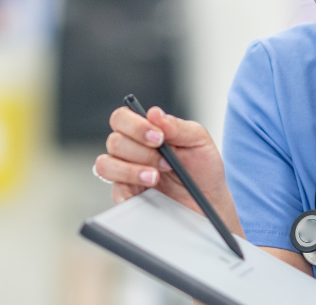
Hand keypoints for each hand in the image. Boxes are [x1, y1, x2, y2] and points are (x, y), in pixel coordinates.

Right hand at [94, 106, 242, 235]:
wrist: (209, 201)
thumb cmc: (203, 168)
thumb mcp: (198, 141)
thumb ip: (177, 126)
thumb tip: (154, 114)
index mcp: (145, 132)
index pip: (122, 118)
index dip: (135, 125)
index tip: (158, 137)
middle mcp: (131, 151)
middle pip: (114, 141)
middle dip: (142, 152)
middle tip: (166, 162)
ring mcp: (125, 175)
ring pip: (105, 165)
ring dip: (130, 170)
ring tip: (156, 178)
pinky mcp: (127, 197)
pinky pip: (114, 192)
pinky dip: (130, 191)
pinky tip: (149, 192)